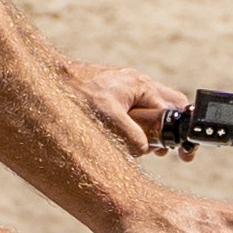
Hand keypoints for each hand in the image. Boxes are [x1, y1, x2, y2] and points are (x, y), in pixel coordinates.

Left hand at [68, 64, 188, 152]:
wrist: (49, 79)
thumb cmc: (77, 94)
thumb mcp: (109, 118)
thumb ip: (132, 135)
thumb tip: (146, 149)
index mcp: (141, 85)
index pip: (174, 109)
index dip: (180, 134)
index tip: (183, 153)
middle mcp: (137, 83)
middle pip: (169, 106)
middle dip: (171, 129)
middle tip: (167, 150)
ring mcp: (125, 87)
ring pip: (152, 109)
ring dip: (153, 129)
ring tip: (146, 147)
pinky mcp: (113, 94)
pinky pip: (134, 110)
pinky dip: (136, 125)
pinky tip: (126, 138)